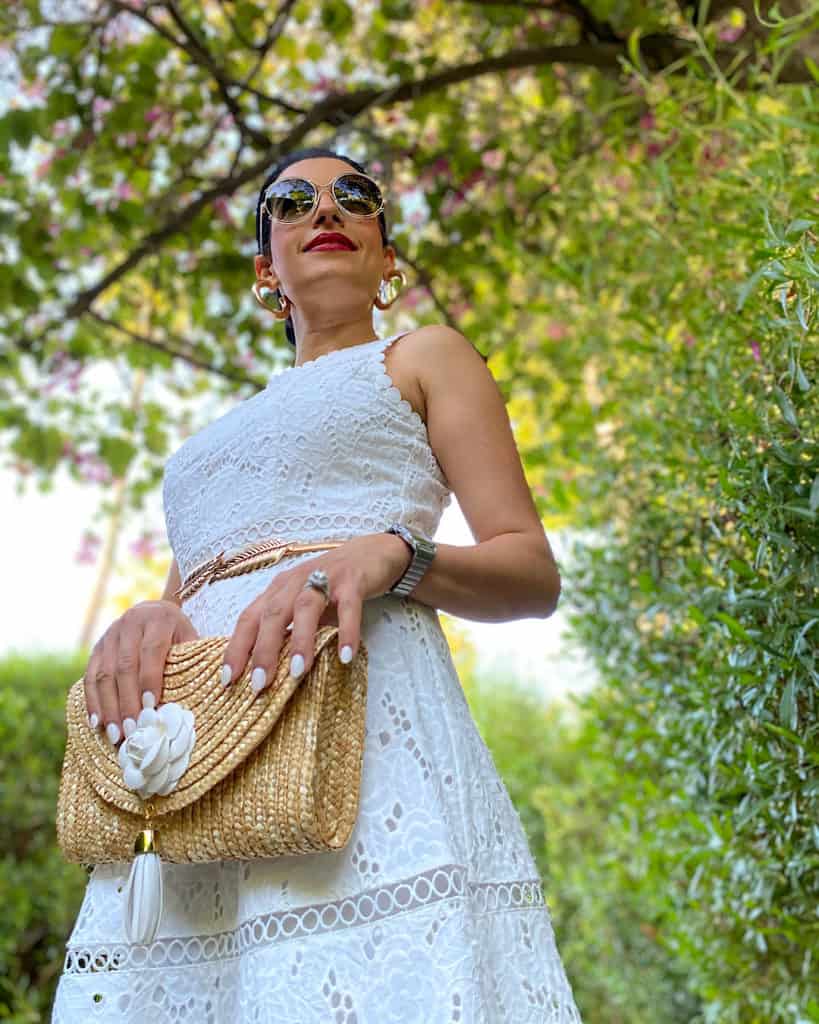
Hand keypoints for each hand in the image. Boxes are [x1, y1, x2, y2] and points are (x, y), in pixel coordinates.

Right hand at [83, 600, 199, 746]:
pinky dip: (93, 701)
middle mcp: (130, 624)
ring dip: (110, 707)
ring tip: (117, 734)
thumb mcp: (190, 639)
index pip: (151, 650)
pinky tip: (98, 722)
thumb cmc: (178, 633)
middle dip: (128, 701)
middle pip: (125, 666)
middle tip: (133, 730)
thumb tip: (195, 699)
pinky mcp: (96, 647)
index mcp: (158, 618)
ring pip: (104, 674)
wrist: (154, 610)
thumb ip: (190, 662)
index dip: (150, 678)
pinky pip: (90, 676)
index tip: (151, 707)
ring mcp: (110, 635)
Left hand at [220, 533, 411, 694]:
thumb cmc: (331, 585)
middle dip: (263, 650)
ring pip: (305, 608)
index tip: (228, 680)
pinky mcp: (353, 582)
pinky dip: (346, 632)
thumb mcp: (302, 604)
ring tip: (297, 673)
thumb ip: (287, 629)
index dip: (236, 648)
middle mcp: (296, 582)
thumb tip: (268, 671)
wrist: (371, 553)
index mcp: (278, 590)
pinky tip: (345, 656)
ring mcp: (325, 579)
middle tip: (260, 684)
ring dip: (299, 641)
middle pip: (272, 614)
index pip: (249, 618)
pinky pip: (348, 608)